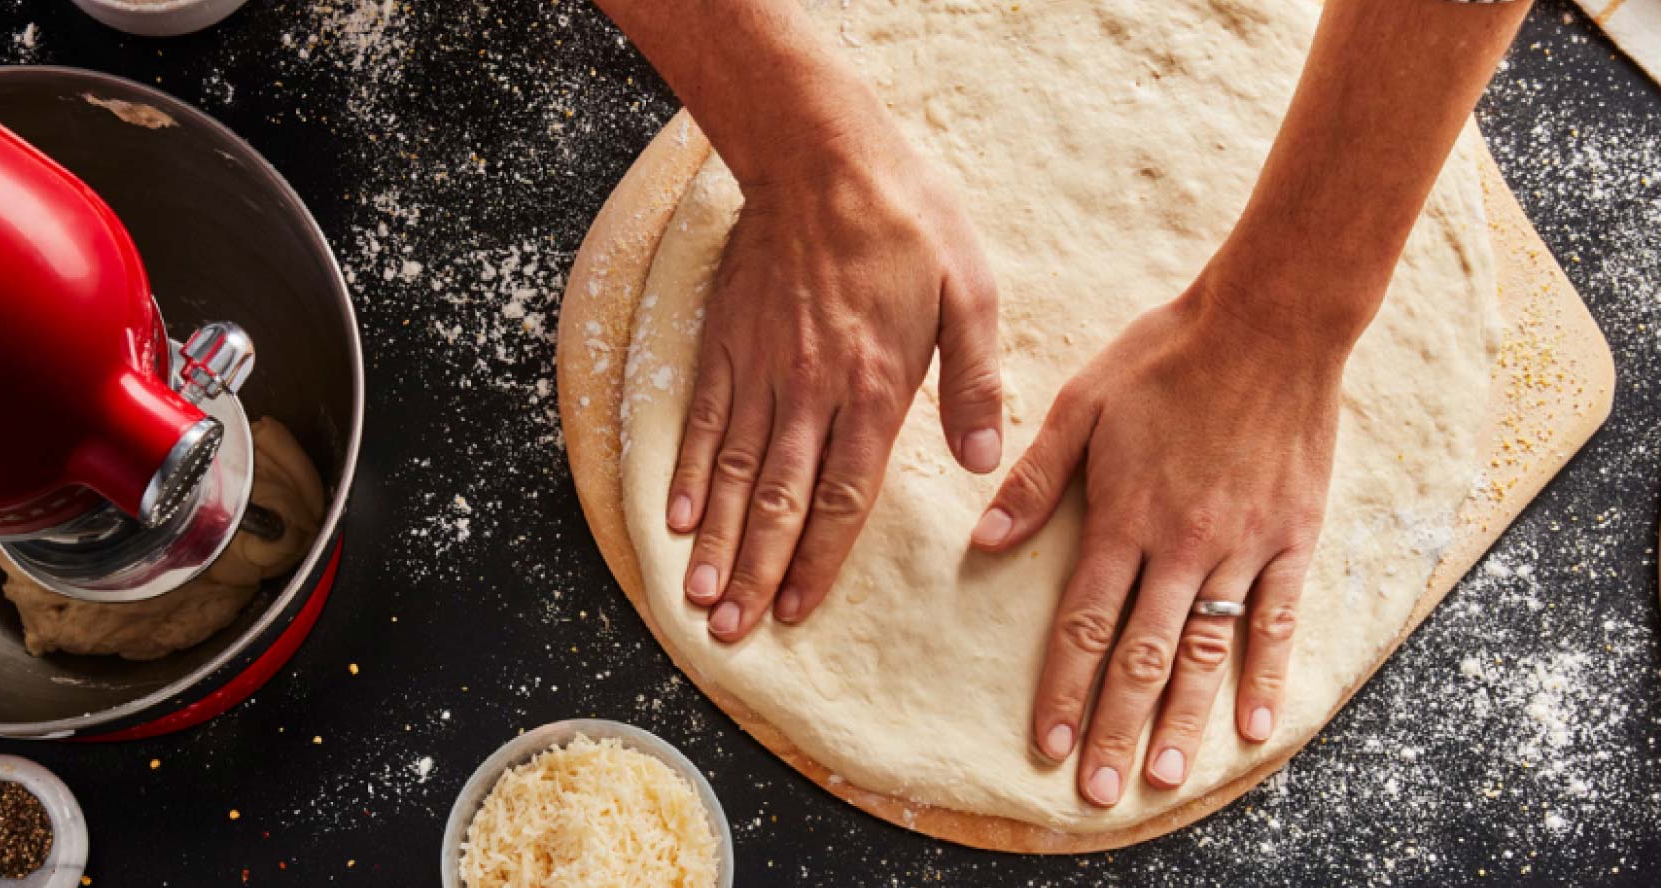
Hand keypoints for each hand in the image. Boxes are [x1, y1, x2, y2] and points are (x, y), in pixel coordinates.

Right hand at [671, 123, 1005, 642]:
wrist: (823, 154)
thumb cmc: (907, 220)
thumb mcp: (970, 291)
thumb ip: (976, 382)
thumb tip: (986, 463)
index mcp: (877, 386)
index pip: (844, 496)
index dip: (817, 560)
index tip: (796, 610)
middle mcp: (812, 389)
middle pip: (779, 500)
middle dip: (755, 572)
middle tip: (732, 632)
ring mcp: (761, 367)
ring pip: (732, 471)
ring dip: (715, 541)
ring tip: (699, 598)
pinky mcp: (726, 341)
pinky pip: (702, 420)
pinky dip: (685, 474)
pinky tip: (674, 521)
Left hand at [972, 280, 1358, 807]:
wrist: (1270, 321)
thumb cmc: (1165, 355)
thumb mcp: (1081, 403)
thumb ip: (1035, 479)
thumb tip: (984, 541)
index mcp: (1124, 517)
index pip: (1082, 623)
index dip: (1062, 689)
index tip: (1047, 745)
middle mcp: (1183, 545)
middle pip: (1142, 656)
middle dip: (1114, 728)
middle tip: (1098, 792)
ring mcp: (1244, 545)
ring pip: (1208, 651)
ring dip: (1182, 721)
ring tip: (1160, 776)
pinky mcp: (1292, 536)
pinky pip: (1280, 619)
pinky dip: (1268, 674)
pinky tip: (1256, 724)